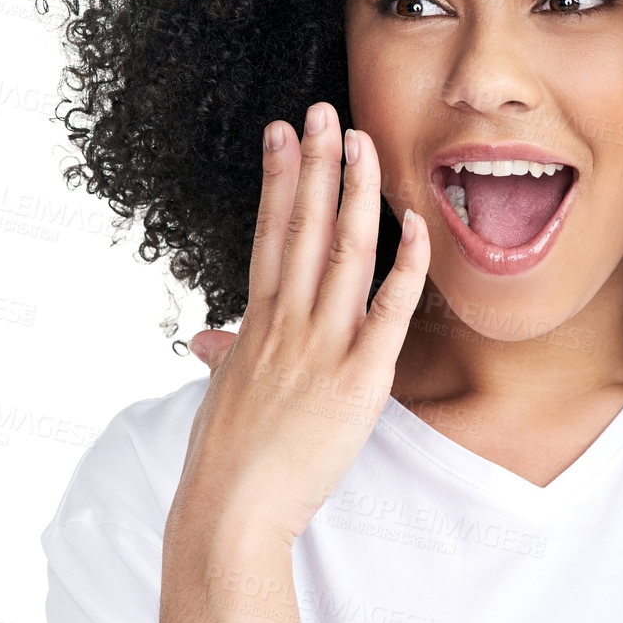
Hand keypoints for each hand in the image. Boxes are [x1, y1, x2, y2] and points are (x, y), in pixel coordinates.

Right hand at [177, 100, 429, 548]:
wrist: (230, 513)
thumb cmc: (225, 461)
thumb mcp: (221, 395)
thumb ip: (224, 357)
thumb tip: (206, 340)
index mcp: (256, 322)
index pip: (268, 232)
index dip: (277, 177)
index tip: (282, 132)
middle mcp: (286, 322)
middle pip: (300, 225)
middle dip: (313, 162)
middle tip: (322, 110)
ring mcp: (321, 346)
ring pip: (342, 252)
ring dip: (353, 191)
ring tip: (360, 140)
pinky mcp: (357, 379)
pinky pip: (388, 312)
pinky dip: (405, 267)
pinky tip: (416, 225)